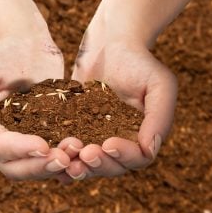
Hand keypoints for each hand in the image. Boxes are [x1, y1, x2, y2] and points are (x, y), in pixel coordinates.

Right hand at [0, 31, 70, 179]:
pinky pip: (61, 150)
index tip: (42, 145)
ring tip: (80, 151)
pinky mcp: (54, 132)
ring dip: (61, 164)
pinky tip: (88, 153)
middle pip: (20, 168)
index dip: (21, 151)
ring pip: (43, 164)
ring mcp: (33, 139)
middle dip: (42, 167)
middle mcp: (10, 142)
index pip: (1, 150)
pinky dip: (73, 157)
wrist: (28, 45)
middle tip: (65, 158)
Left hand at [63, 18, 176, 179]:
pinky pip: (69, 149)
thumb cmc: (139, 62)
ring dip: (78, 167)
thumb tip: (150, 149)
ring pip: (88, 163)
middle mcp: (120, 141)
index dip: (123, 156)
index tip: (108, 143)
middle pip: (111, 167)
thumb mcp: (159, 85)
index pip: (137, 158)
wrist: (109, 45)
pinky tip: (51, 156)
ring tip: (67, 160)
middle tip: (85, 154)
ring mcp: (96, 137)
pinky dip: (61, 158)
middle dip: (98, 164)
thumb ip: (160, 117)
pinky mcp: (75, 129)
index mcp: (142, 136)